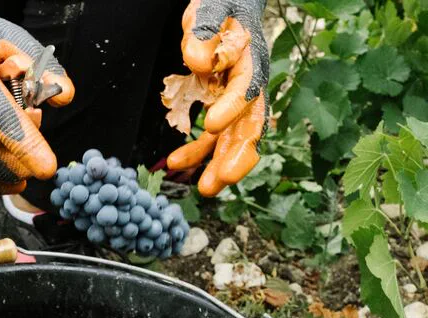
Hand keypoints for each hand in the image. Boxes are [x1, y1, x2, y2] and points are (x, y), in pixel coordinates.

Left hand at [166, 0, 268, 196]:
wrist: (230, 6)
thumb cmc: (223, 4)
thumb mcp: (213, 7)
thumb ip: (206, 31)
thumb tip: (198, 61)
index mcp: (251, 59)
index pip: (246, 87)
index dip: (232, 107)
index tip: (212, 125)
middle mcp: (250, 85)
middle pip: (250, 124)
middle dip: (236, 154)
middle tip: (222, 179)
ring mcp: (237, 100)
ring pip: (232, 138)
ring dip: (219, 164)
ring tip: (205, 189)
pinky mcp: (222, 107)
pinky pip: (211, 134)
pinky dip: (195, 149)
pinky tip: (175, 163)